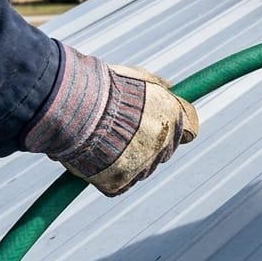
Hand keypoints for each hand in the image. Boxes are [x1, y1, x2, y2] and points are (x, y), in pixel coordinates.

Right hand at [23, 44, 197, 195]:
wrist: (72, 106)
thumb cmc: (102, 87)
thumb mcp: (137, 76)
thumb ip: (159, 87)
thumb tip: (172, 88)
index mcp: (173, 117)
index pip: (189, 131)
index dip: (175, 129)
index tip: (162, 127)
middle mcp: (164, 143)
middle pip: (165, 151)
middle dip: (149, 144)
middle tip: (121, 132)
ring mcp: (143, 166)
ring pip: (142, 168)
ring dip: (127, 160)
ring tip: (100, 140)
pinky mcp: (120, 183)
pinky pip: (119, 184)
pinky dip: (108, 176)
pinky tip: (93, 158)